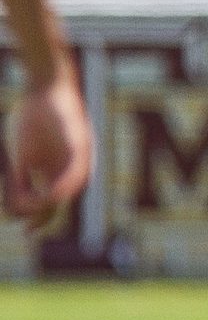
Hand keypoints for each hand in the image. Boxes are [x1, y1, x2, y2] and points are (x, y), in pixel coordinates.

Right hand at [3, 70, 91, 230]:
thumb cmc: (31, 118)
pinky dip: (64, 184)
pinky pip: (77, 170)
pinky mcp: (82, 145)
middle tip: (29, 230)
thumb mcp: (22, 155)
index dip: (34, 217)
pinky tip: (51, 194)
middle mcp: (69, 168)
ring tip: (34, 210)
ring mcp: (78, 157)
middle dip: (43, 217)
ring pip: (70, 189)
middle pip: (59, 200)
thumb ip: (20, 180)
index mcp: (54, 172)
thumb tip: (13, 206)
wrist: (46, 89)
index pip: (48, 202)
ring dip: (51, 203)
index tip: (19, 225)